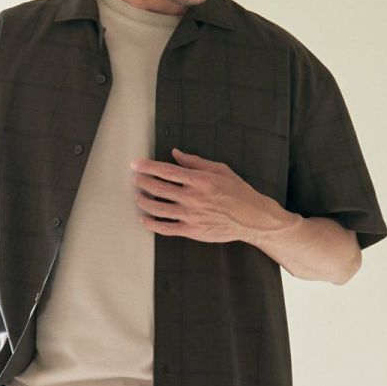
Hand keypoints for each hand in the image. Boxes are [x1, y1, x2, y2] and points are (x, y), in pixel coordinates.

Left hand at [130, 147, 283, 244]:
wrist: (251, 218)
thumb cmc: (237, 191)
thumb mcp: (220, 170)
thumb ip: (195, 161)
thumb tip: (175, 153)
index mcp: (199, 180)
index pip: (166, 171)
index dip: (147, 167)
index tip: (135, 164)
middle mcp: (193, 197)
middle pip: (158, 189)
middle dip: (142, 182)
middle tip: (135, 179)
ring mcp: (191, 216)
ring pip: (158, 209)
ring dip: (143, 202)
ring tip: (137, 196)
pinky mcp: (192, 231)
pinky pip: (166, 229)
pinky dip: (152, 224)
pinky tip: (144, 219)